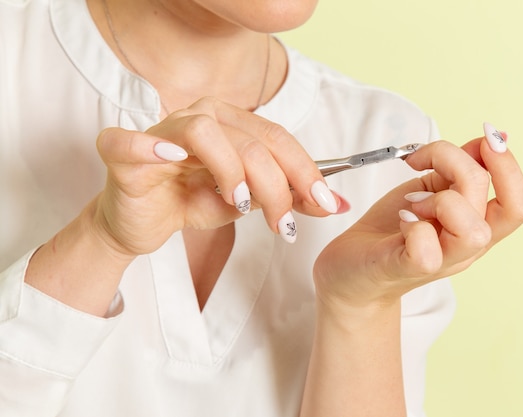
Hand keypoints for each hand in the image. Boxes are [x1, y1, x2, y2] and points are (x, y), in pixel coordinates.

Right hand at [93, 97, 338, 256]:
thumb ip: (286, 197)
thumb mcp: (248, 203)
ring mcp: (161, 131)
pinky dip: (152, 148)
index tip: (325, 203)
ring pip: (206, 132)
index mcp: (230, 123)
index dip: (305, 170)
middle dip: (277, 184)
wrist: (143, 224)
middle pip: (249, 139)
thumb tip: (335, 203)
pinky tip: (174, 162)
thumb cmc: (192, 202)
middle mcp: (198, 117)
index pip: (276, 138)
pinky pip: (131, 142)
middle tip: (284, 223)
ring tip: (240, 205)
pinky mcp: (124, 154)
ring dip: (232, 170)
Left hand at [313, 127, 522, 311]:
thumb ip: (458, 169)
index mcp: (475, 226)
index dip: (509, 165)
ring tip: (413, 201)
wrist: (351, 271)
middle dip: (460, 164)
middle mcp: (466, 249)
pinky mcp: (406, 269)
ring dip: (441, 201)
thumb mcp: (429, 189)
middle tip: (422, 161)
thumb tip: (492, 138)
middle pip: (502, 206)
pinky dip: (414, 226)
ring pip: (473, 231)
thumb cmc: (390, 229)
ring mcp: (441, 262)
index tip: (484, 138)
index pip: (519, 205)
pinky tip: (403, 220)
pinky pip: (427, 251)